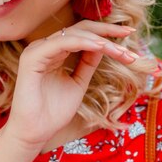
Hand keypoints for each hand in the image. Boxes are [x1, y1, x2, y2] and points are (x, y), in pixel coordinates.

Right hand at [4, 20, 137, 150]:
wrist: (35, 133)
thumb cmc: (53, 112)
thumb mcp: (78, 83)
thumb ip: (87, 64)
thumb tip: (103, 46)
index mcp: (53, 52)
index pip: (82, 34)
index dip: (105, 32)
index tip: (128, 35)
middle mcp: (44, 47)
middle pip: (79, 28)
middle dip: (106, 30)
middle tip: (129, 33)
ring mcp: (37, 50)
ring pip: (73, 35)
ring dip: (99, 40)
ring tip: (118, 49)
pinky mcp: (32, 58)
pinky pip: (61, 43)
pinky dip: (82, 43)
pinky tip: (99, 47)